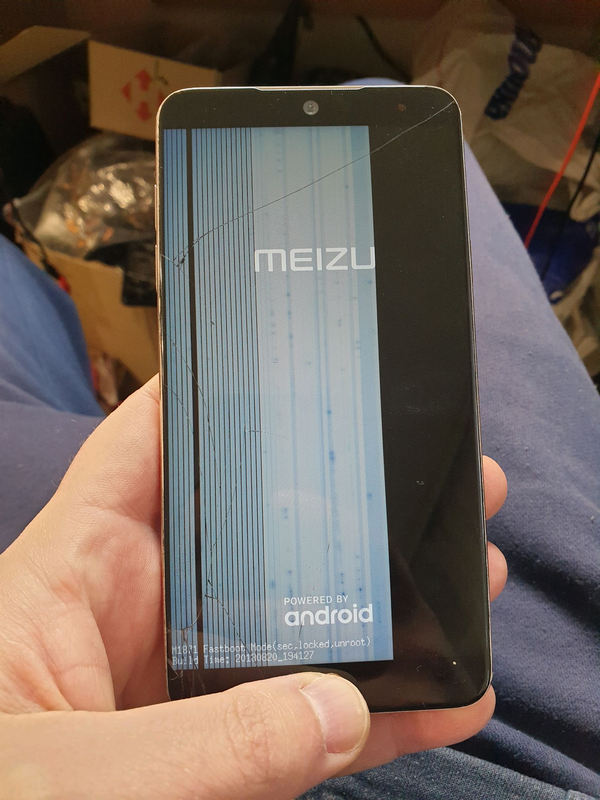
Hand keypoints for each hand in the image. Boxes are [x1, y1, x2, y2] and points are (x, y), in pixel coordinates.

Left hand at [0, 377, 506, 798]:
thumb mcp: (70, 774)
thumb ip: (199, 746)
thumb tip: (333, 712)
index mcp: (72, 578)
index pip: (142, 452)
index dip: (206, 400)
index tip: (289, 369)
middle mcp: (132, 617)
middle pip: (245, 534)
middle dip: (336, 505)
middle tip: (420, 480)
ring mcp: (178, 686)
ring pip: (290, 624)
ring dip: (376, 605)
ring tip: (462, 574)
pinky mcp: (209, 753)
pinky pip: (300, 724)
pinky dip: (368, 715)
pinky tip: (441, 700)